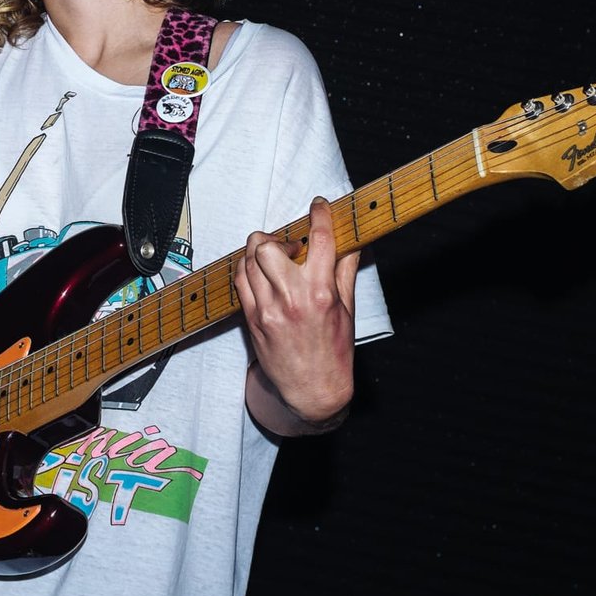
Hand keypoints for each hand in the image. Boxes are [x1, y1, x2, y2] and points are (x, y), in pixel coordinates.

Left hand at [236, 196, 359, 429]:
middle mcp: (290, 298)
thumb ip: (346, 271)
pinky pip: (239, 279)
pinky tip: (262, 275)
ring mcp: (266, 308)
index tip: (319, 206)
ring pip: (248, 258)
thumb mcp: (347, 309)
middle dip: (278, 238)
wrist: (311, 390)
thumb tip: (355, 242)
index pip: (319, 239)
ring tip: (275, 261)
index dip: (319, 214)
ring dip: (261, 252)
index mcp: (320, 292)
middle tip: (291, 248)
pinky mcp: (250, 318)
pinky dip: (248, 269)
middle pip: (268, 245)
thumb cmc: (333, 352)